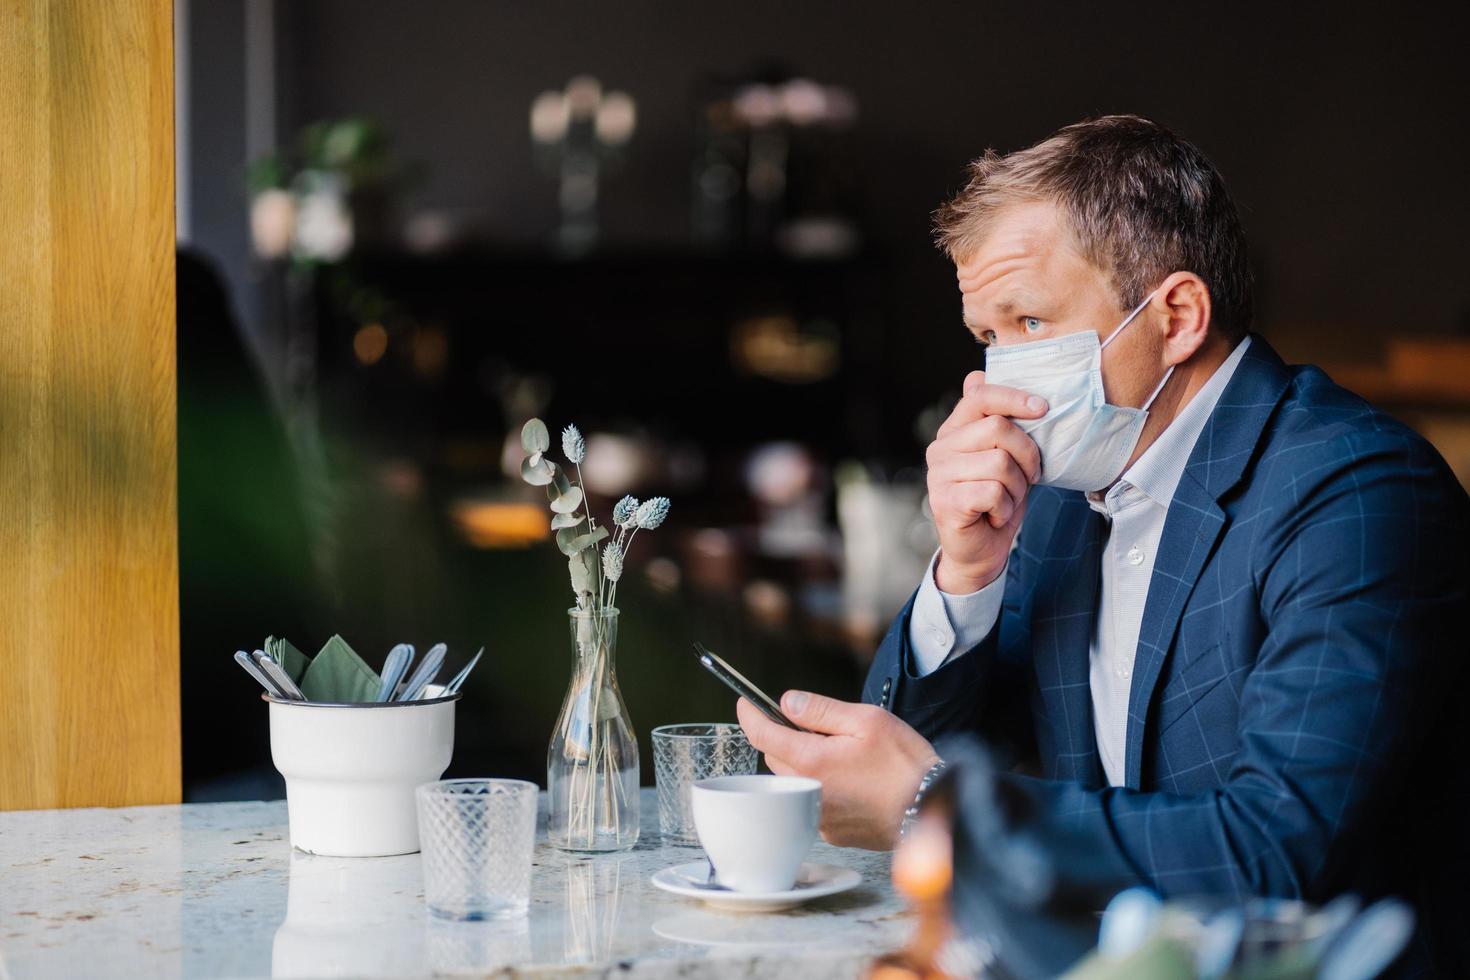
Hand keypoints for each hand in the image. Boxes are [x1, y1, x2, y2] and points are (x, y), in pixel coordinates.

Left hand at [736, 692, 938, 849]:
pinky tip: (850, 781)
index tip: (745, 703)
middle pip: (775, 759)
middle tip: (819, 729)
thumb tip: (786, 702)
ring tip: (841, 755)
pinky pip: (811, 802)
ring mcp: (818, 816)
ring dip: (803, 765)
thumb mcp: (865, 720)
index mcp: (812, 761)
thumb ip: (820, 710)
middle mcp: (808, 793)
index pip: (763, 735)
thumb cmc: (904, 763)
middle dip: (785, 740)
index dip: (750, 715)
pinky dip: (820, 787)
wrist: (933, 808)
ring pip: (792, 782)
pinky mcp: (833, 832)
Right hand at [927, 371, 1045, 593]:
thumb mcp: (1004, 456)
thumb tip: (976, 375)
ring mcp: (939, 475)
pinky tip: (995, 515)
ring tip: (1007, 499)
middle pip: (998, 429)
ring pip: (1000, 463)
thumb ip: (997, 422)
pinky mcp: (944, 501)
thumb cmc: (996, 500)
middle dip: (1027, 455)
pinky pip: (992, 492)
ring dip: (1017, 487)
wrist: (981, 551)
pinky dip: (1005, 508)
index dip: (1014, 397)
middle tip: (1029, 476)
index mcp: (954, 430)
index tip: (1043, 409)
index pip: (980, 396)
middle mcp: (941, 448)